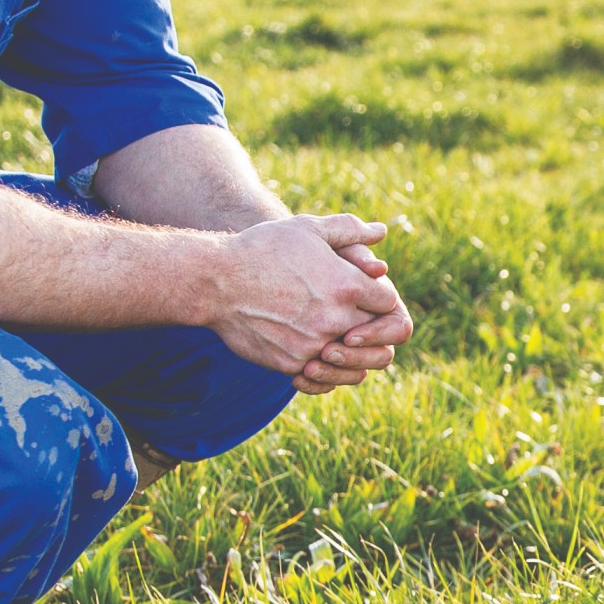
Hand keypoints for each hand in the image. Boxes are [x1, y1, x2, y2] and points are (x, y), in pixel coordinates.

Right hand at [200, 212, 412, 387]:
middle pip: (376, 334)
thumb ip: (349, 230)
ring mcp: (314, 344)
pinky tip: (312, 349)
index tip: (366, 295)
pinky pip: (322, 375)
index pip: (388, 303)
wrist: (216, 282)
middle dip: (370, 326)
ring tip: (337, 338)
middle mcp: (335, 318)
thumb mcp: (307, 228)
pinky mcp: (292, 363)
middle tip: (354, 319)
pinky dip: (322, 366)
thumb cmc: (262, 249)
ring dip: (351, 353)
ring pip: (355, 362)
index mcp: (346, 285)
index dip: (380, 298)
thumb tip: (381, 233)